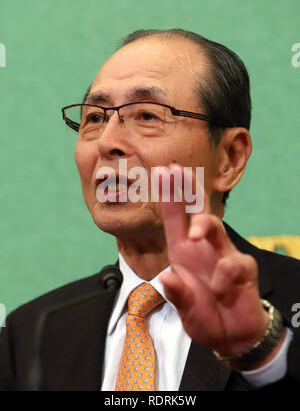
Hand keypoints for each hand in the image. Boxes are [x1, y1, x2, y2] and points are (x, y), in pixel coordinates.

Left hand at [157, 164, 269, 356]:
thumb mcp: (184, 308)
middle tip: (177, 170)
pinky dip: (222, 277)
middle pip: (198, 212)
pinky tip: (217, 290)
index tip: (163, 171)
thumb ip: (176, 294)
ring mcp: (224, 256)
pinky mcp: (243, 269)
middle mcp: (203, 248)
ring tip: (192, 234)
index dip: (169, 196)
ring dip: (204, 225)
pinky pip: (233, 264)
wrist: (230, 337)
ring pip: (217, 228)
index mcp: (183, 252)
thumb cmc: (204, 315)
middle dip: (188, 189)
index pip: (175, 219)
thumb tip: (167, 276)